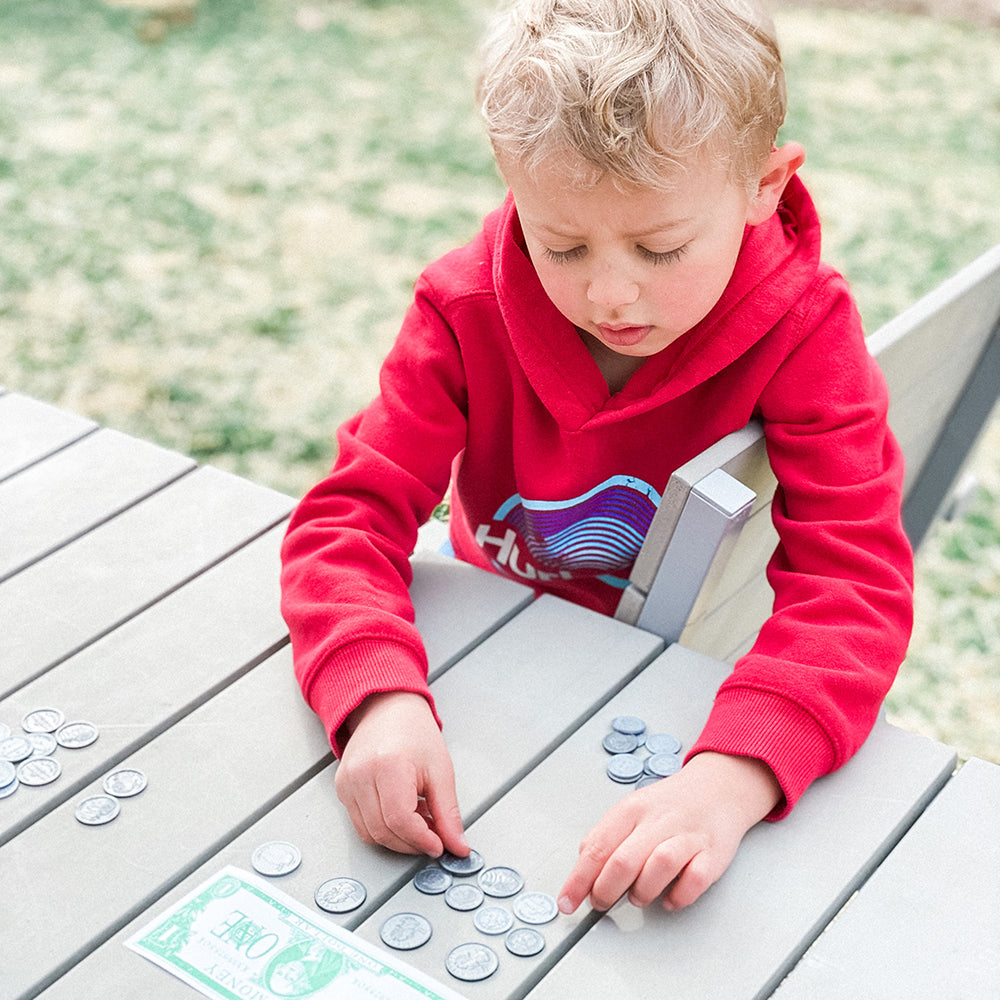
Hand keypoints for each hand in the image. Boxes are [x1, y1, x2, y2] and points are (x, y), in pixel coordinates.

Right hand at [334, 691, 468, 857]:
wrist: (388, 709)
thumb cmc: (414, 732)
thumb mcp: (441, 770)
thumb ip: (449, 813)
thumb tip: (457, 846)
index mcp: (388, 765)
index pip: (400, 820)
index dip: (421, 840)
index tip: (438, 845)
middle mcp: (361, 774)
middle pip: (383, 831)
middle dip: (411, 842)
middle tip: (434, 835)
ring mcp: (347, 782)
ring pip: (369, 833)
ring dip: (397, 837)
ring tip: (418, 818)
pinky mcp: (341, 789)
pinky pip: (360, 824)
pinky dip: (383, 828)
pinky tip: (401, 813)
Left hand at [558, 752, 781, 912]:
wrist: (718, 788)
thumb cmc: (669, 805)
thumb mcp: (631, 810)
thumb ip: (607, 837)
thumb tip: (582, 870)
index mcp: (631, 809)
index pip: (597, 847)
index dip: (578, 880)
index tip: (567, 902)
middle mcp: (658, 821)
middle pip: (624, 860)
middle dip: (606, 891)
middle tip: (601, 902)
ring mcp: (687, 836)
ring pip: (659, 865)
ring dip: (643, 891)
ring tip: (638, 897)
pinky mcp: (713, 853)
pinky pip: (695, 879)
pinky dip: (680, 896)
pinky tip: (670, 898)